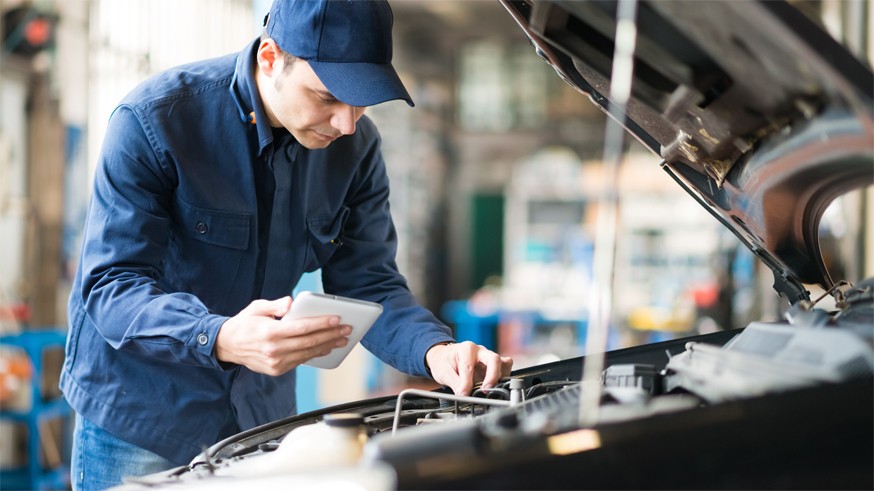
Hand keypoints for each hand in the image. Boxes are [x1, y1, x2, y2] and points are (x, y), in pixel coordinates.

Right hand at [215, 296, 351, 375]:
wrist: (226, 346)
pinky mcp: (277, 370)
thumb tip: (291, 303)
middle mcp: (274, 350)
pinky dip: (315, 354)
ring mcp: (276, 362)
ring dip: (327, 346)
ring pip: (308, 353)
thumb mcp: (257, 308)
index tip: (337, 319)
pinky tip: (326, 347)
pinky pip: (300, 361)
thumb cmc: (244, 323)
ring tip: (342, 339)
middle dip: (331, 335)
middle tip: (347, 329)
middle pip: (309, 342)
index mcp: (270, 332)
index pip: (302, 327)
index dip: (322, 323)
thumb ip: (275, 305)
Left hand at [425, 341, 512, 395]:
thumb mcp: (443, 372)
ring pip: (503, 364)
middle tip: (485, 391)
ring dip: (499, 378)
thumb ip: (455, 384)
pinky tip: (496, 384)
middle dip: (492, 376)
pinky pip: (505, 367)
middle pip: (494, 360)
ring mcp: (488, 357)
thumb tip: (464, 395)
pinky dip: (504, 376)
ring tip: (490, 389)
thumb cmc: (444, 362)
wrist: (444, 357)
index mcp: (466, 349)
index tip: (464, 395)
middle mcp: (480, 350)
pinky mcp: (494, 364)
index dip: (466, 384)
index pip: (469, 367)